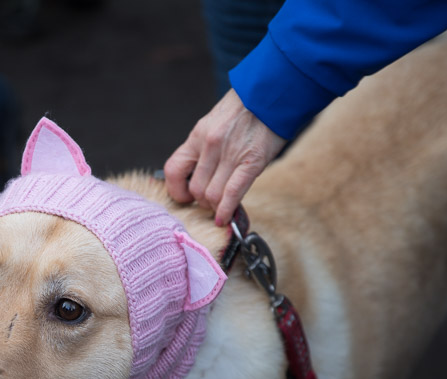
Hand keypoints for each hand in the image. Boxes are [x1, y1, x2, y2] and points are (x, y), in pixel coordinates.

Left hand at [165, 89, 286, 225]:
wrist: (273, 91)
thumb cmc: (246, 109)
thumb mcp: (215, 123)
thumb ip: (204, 148)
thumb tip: (199, 176)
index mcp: (198, 136)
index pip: (173, 171)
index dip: (176, 190)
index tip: (185, 196)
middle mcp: (209, 145)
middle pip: (195, 190)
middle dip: (202, 202)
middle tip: (211, 202)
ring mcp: (230, 155)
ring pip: (211, 196)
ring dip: (215, 206)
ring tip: (221, 205)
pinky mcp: (251, 162)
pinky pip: (231, 194)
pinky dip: (226, 211)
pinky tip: (224, 219)